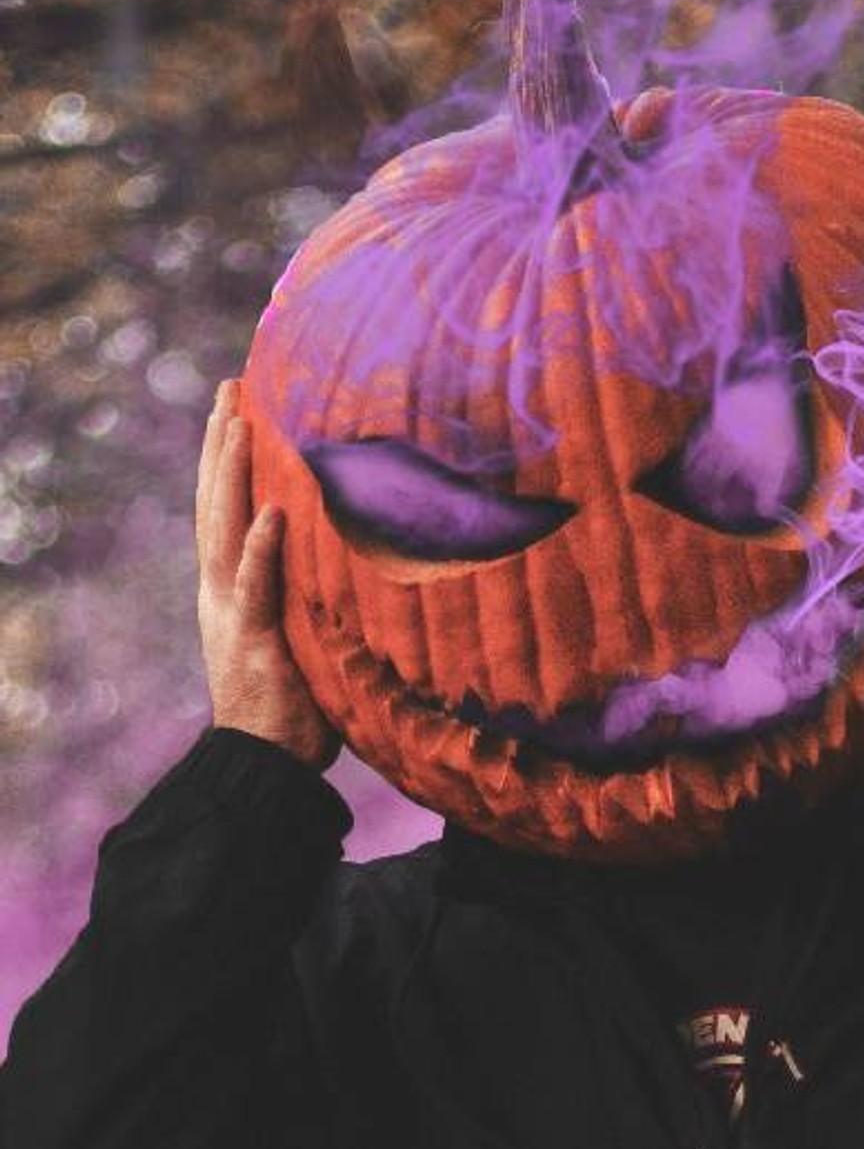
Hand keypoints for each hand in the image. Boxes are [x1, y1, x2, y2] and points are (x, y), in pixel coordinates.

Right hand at [196, 379, 340, 771]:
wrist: (265, 763)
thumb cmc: (298, 701)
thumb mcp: (306, 630)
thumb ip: (318, 589)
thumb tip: (362, 551)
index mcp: (231, 585)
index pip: (227, 507)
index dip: (227, 456)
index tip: (236, 402)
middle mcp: (221, 589)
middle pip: (215, 502)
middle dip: (220, 443)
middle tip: (230, 385)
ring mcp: (231, 612)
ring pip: (225, 529)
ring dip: (230, 474)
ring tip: (238, 421)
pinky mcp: (250, 642)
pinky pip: (255, 588)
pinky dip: (261, 550)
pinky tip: (271, 513)